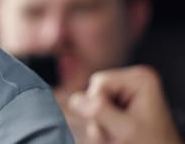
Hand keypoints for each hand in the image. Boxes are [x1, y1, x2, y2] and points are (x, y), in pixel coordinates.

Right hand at [67, 65, 182, 143]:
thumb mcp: (126, 130)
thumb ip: (100, 112)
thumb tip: (75, 100)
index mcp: (140, 79)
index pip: (99, 82)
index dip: (98, 105)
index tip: (116, 123)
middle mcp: (133, 81)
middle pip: (94, 92)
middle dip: (98, 116)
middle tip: (115, 133)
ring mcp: (127, 93)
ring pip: (92, 104)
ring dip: (100, 125)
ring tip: (119, 137)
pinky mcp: (120, 105)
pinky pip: (96, 111)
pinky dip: (102, 127)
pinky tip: (116, 135)